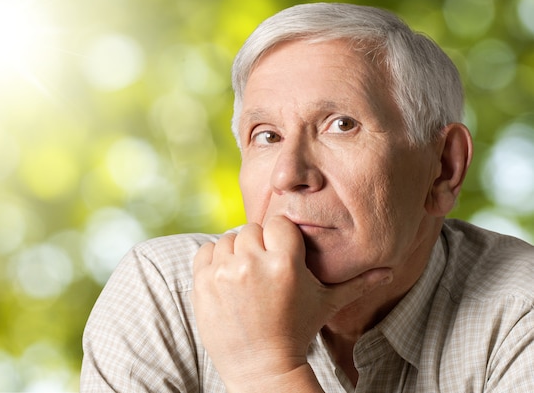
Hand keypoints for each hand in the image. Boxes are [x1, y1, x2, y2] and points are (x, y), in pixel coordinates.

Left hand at [191, 215, 391, 391]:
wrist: (261, 367)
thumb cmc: (297, 331)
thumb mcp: (327, 304)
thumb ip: (357, 283)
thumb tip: (389, 269)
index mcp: (285, 264)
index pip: (279, 223)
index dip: (282, 239)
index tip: (283, 256)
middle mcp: (253, 264)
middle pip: (252, 228)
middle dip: (259, 245)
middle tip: (265, 270)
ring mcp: (224, 273)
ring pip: (229, 238)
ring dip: (237, 252)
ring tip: (247, 277)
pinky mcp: (203, 283)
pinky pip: (206, 251)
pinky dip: (215, 261)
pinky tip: (229, 280)